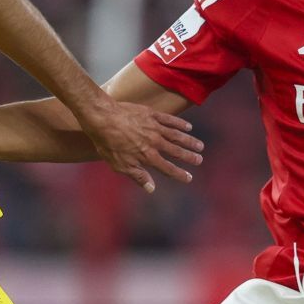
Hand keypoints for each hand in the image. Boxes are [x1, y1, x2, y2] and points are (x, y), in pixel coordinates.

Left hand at [80, 100, 203, 192]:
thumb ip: (137, 176)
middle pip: (176, 151)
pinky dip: (180, 124)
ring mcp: (155, 127)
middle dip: (189, 157)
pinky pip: (170, 120)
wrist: (103, 118)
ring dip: (189, 141)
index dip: (180, 174)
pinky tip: (188, 127)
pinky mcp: (152, 115)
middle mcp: (155, 142)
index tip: (189, 177)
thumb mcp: (119, 165)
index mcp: (147, 156)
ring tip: (200, 145)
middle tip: (199, 160)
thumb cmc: (107, 143)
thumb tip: (151, 188)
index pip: (168, 168)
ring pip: (177, 136)